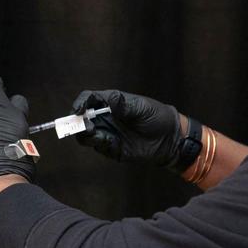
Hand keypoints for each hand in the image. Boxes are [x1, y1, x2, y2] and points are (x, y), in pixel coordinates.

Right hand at [72, 89, 186, 167]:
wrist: (170, 139)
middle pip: (81, 118)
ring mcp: (107, 133)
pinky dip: (101, 144)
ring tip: (96, 133)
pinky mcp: (112, 148)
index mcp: (111, 103)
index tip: (77, 110)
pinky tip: (111, 142)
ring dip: (86, 134)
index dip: (80, 103)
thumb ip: (123, 104)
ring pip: (86, 135)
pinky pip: (99, 147)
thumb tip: (107, 99)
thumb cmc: (157, 117)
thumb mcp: (142, 107)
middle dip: (78, 122)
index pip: (88, 99)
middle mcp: (105, 118)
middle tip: (87, 126)